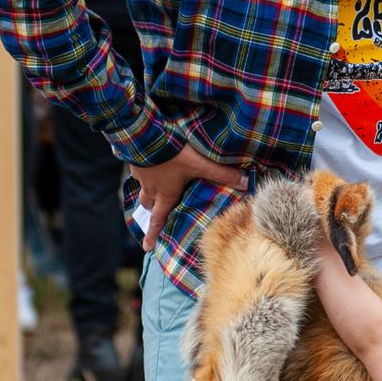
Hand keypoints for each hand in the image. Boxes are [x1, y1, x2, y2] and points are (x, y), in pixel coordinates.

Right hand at [130, 144, 245, 246]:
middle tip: (153, 210)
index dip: (153, 234)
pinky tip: (150, 157)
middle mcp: (150, 186)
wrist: (144, 133)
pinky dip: (144, 166)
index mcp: (165, 193)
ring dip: (148, 186)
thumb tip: (247, 183)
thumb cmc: (173, 154)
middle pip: (148, 203)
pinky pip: (138, 167)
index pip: (158, 220)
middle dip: (151, 208)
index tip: (147, 247)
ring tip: (153, 182)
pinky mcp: (135, 157)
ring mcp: (140, 172)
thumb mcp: (201, 164)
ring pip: (142, 185)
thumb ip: (223, 174)